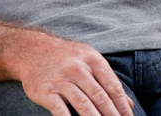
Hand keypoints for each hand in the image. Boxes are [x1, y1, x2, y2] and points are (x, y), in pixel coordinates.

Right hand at [10, 32, 133, 115]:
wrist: (32, 50)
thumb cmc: (67, 57)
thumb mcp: (90, 61)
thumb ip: (108, 81)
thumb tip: (128, 104)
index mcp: (92, 59)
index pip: (112, 85)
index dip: (122, 104)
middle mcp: (77, 68)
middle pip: (99, 96)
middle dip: (112, 114)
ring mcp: (61, 80)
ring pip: (82, 103)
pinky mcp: (46, 91)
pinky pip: (59, 109)